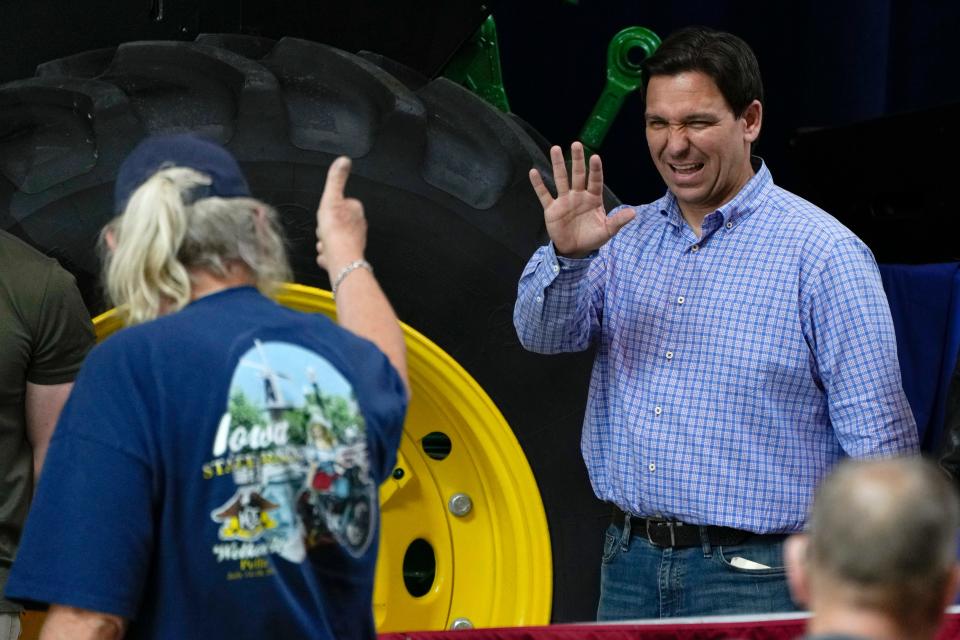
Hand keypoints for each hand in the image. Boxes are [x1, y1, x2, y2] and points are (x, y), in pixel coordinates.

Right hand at [316, 156, 366, 273]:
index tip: (326, 216)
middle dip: (325, 229)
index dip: (327, 211)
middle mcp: (359, 226)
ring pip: (332, 239)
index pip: (337, 205)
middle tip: (326, 232)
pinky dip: (328, 256)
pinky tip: (328, 256)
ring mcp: (355, 241)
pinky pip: (333, 254)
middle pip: (333, 223)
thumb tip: (344, 160)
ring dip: (325, 243)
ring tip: (327, 245)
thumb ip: (336, 180)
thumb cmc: (335, 231)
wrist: (341, 259)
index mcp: (356, 210)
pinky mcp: (350, 256)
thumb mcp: (331, 199)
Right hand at [529, 142, 634, 256]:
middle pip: (578, 174)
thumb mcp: (607, 231)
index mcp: (593, 198)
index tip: (594, 157)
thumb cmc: (592, 238)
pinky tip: (533, 172)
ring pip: (561, 179)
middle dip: (577, 160)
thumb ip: (618, 221)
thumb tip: (634, 213)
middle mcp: (578, 195)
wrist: (574, 250)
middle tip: (576, 144)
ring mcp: (564, 200)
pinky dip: (538, 184)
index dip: (595, 169)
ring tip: (555, 149)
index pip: (595, 180)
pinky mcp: (551, 208)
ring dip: (558, 164)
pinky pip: (544, 194)